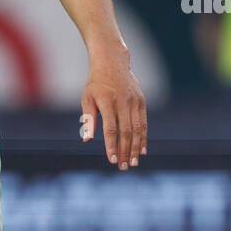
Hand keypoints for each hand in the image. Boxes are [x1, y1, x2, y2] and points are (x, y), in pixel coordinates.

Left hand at [80, 50, 147, 169]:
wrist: (112, 63)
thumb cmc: (95, 84)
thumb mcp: (87, 98)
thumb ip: (88, 119)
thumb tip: (86, 140)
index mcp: (107, 102)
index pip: (111, 128)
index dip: (112, 145)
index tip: (112, 160)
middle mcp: (123, 102)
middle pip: (126, 131)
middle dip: (124, 151)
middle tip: (123, 167)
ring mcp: (134, 102)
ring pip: (137, 129)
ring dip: (135, 148)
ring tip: (133, 163)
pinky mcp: (141, 101)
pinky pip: (143, 123)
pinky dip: (143, 137)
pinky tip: (141, 150)